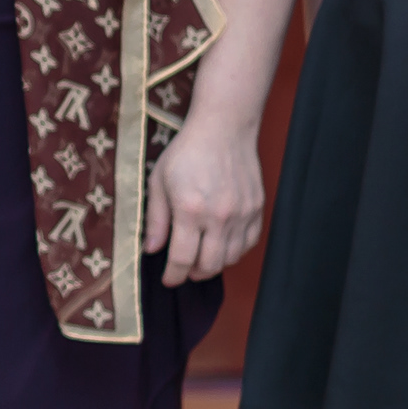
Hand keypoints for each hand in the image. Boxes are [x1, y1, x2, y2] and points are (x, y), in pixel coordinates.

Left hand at [143, 118, 268, 284]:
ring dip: (214, 264)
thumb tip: (151, 250)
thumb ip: (155, 220)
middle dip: (193, 274)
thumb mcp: (159, 182)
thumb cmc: (186, 152)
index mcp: (190, 209)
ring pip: (230, 258)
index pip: (182, 258)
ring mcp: (241, 213)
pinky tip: (221, 245)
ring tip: (201, 257)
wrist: (223, 128)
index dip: (173, 275)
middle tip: (184, 270)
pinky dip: (234, 251)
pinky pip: (248, 244)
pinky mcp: (256, 208)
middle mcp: (219, 215)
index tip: (168, 280)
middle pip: (209, 265)